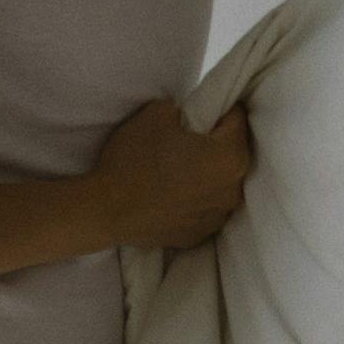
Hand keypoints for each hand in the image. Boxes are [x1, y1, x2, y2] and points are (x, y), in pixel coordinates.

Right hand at [85, 95, 247, 253]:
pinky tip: (171, 195)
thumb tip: (189, 117)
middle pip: (233, 154)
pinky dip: (194, 200)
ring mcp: (217, 216)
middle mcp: (233, 189)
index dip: (217, 110)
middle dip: (215, 144)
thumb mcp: (156, 113)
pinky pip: (205, 208)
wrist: (105, 211)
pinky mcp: (200, 234)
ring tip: (176, 172)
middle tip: (185, 142)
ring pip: (220, 184)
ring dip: (206, 175)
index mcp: (230, 155)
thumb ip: (184, 109)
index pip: (237, 119)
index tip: (197, 112)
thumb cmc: (133, 159)